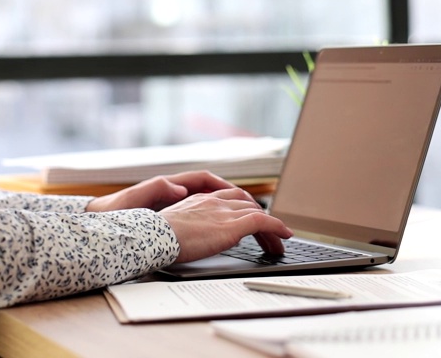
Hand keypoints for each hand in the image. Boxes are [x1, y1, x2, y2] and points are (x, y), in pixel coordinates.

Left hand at [85, 170, 246, 212]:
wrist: (98, 221)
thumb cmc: (112, 211)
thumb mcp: (132, 198)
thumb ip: (156, 189)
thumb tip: (179, 187)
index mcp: (168, 185)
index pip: (205, 179)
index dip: (226, 186)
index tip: (243, 197)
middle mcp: (174, 193)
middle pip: (214, 192)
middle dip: (238, 200)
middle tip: (258, 215)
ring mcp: (175, 206)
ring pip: (211, 206)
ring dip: (232, 213)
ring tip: (252, 226)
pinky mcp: (172, 219)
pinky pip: (202, 218)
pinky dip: (217, 224)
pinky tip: (226, 236)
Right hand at [159, 188, 291, 263]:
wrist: (154, 237)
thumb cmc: (157, 237)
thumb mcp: (176, 227)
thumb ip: (191, 226)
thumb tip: (202, 234)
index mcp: (200, 199)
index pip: (230, 198)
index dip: (243, 208)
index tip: (250, 219)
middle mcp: (214, 201)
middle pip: (246, 203)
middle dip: (260, 217)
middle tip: (268, 234)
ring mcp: (224, 212)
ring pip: (257, 213)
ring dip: (272, 227)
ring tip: (279, 242)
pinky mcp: (232, 226)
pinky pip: (263, 221)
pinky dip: (277, 227)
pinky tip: (285, 236)